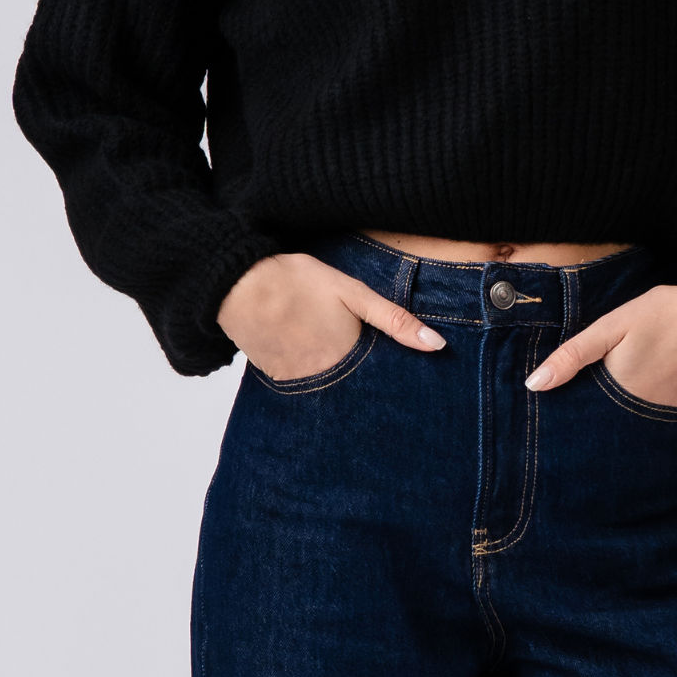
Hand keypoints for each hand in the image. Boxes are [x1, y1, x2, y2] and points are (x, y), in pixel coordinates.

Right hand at [217, 251, 445, 379]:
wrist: (239, 284)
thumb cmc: (298, 282)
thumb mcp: (353, 293)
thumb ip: (395, 320)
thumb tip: (437, 345)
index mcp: (347, 361)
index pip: (379, 385)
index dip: (392, 383)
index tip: (405, 386)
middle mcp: (323, 381)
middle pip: (354, 394)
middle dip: (366, 388)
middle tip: (369, 374)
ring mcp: (297, 384)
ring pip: (328, 393)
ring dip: (339, 386)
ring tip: (340, 366)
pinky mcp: (275, 380)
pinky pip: (302, 388)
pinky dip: (312, 379)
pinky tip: (312, 359)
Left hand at [524, 283, 676, 407]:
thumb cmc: (665, 313)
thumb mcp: (612, 326)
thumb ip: (573, 355)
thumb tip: (534, 385)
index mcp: (619, 394)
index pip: (584, 415)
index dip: (571, 407)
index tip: (558, 404)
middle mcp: (643, 414)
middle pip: (608, 421)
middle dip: (596, 410)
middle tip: (592, 390)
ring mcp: (668, 415)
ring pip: (633, 419)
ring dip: (622, 408)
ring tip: (620, 385)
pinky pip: (657, 414)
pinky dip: (648, 403)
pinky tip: (647, 382)